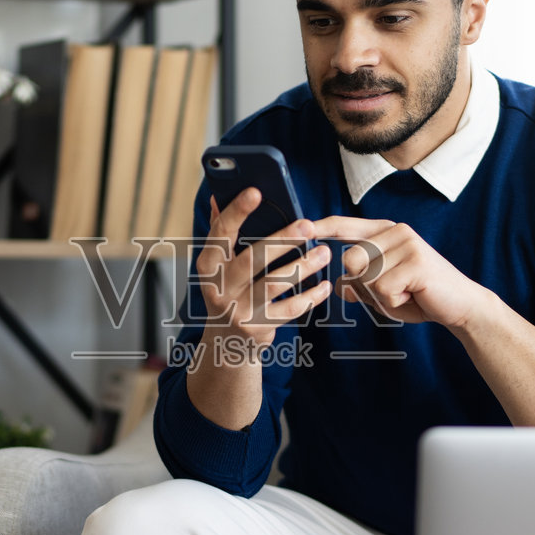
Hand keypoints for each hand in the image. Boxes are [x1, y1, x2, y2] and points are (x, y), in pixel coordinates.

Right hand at [196, 189, 332, 350]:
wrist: (227, 342)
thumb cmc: (229, 291)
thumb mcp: (218, 265)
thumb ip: (220, 232)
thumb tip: (216, 195)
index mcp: (209, 264)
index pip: (220, 232)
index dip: (237, 211)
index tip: (256, 191)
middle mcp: (220, 287)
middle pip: (252, 259)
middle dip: (282, 240)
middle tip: (309, 225)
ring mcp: (238, 310)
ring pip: (274, 284)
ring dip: (303, 267)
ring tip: (324, 253)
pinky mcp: (258, 328)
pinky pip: (289, 310)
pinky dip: (310, 297)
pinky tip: (325, 285)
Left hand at [309, 215, 494, 330]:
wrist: (460, 306)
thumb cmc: (420, 297)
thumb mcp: (385, 292)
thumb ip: (362, 285)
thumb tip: (340, 287)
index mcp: (386, 233)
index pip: (347, 226)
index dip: (323, 227)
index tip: (301, 226)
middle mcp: (396, 232)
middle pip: (350, 259)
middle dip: (364, 284)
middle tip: (393, 290)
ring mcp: (408, 244)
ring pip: (367, 277)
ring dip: (381, 296)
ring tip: (405, 293)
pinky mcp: (416, 261)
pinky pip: (384, 289)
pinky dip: (394, 303)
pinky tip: (413, 297)